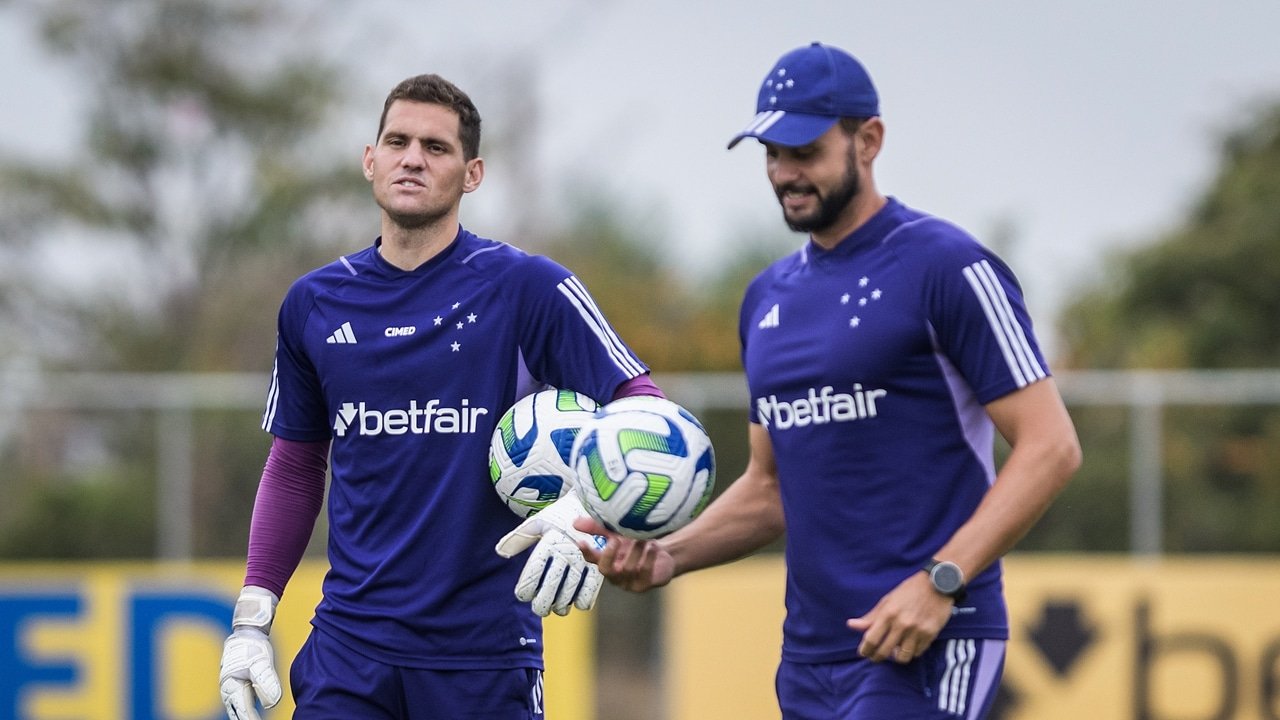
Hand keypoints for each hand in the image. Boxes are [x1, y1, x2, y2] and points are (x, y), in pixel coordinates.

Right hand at [219, 586, 281, 719]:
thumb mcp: (261, 663)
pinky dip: (247, 710)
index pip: (243, 710)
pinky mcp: (239, 685)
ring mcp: (233, 688)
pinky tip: (254, 714)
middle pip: (237, 713)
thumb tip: (271, 704)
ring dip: (245, 717)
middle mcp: (229, 690)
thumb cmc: (252, 646)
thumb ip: (266, 682)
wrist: (247, 632)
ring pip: (238, 709)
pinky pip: (242, 702)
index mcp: (232, 686)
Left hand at [495, 494, 604, 616]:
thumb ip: (519, 538)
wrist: (592, 503)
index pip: (535, 570)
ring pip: (570, 592)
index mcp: (550, 542)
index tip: (522, 595)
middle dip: (543, 603)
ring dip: (562, 605)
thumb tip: (501, 552)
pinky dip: (583, 599)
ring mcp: (583, 559)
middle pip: (552, 586)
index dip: (526, 588)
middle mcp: (566, 552)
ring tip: (556, 608)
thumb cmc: (561, 515)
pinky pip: (591, 588)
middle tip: (539, 608)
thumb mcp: (538, 522)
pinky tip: (577, 602)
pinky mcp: (597, 563)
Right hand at [574, 517, 674, 592]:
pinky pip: (644, 573)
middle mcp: (615, 574)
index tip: (581, 542)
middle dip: (609, 555)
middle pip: (605, 570)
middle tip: (616, 539)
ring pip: (627, 569)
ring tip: (643, 538)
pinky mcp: (644, 584)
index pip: (592, 559)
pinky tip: (653, 546)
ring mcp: (628, 582)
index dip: (586, 551)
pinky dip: (648, 558)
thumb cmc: (635, 544)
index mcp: (606, 561)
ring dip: (635, 551)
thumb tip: (575, 523)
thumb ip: (598, 528)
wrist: (662, 555)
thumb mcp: (617, 533)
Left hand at [845, 572, 952, 663]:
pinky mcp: (930, 635)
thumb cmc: (909, 591)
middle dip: (877, 657)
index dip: (865, 650)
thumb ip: (870, 617)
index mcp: (888, 614)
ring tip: (894, 652)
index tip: (864, 653)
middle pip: (884, 652)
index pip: (871, 639)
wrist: (937, 584)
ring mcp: (917, 631)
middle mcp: (902, 624)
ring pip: (902, 657)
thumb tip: (851, 625)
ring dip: (896, 657)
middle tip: (875, 657)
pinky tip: (908, 646)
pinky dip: (911, 652)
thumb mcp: (887, 600)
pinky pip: (917, 653)